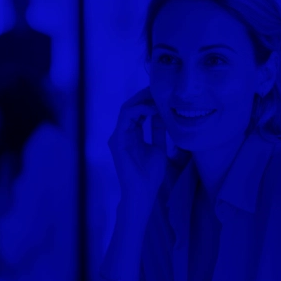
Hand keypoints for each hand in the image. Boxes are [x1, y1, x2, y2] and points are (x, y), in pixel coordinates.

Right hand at [108, 87, 168, 207]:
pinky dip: (140, 110)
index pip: (137, 111)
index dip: (148, 100)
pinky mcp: (117, 140)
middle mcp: (122, 133)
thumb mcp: (158, 147)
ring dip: (143, 100)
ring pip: (127, 108)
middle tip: (160, 88)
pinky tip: (154, 109)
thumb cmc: (150, 174)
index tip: (163, 94)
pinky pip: (126, 117)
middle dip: (145, 96)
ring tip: (158, 97)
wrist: (142, 191)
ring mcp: (118, 136)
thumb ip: (157, 131)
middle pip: (130, 107)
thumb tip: (162, 113)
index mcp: (131, 135)